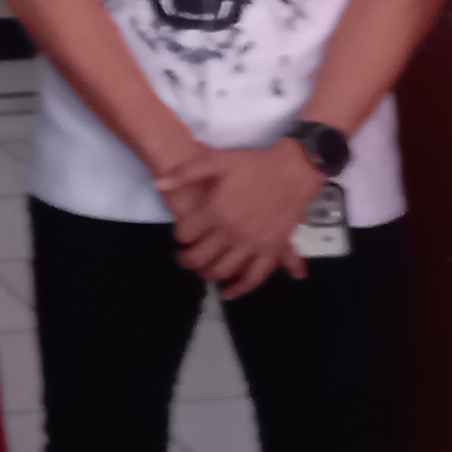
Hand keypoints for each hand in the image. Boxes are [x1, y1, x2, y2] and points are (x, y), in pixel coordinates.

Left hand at [163, 143, 319, 295]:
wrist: (293, 169)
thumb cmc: (253, 164)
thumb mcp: (216, 160)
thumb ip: (185, 173)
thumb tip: (159, 184)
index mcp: (215, 212)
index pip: (185, 234)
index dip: (179, 236)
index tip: (181, 235)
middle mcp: (232, 232)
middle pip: (199, 257)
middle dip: (187, 259)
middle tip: (184, 256)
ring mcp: (253, 244)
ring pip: (222, 270)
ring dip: (207, 273)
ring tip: (202, 268)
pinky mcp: (272, 250)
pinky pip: (254, 277)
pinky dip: (240, 288)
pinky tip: (228, 292)